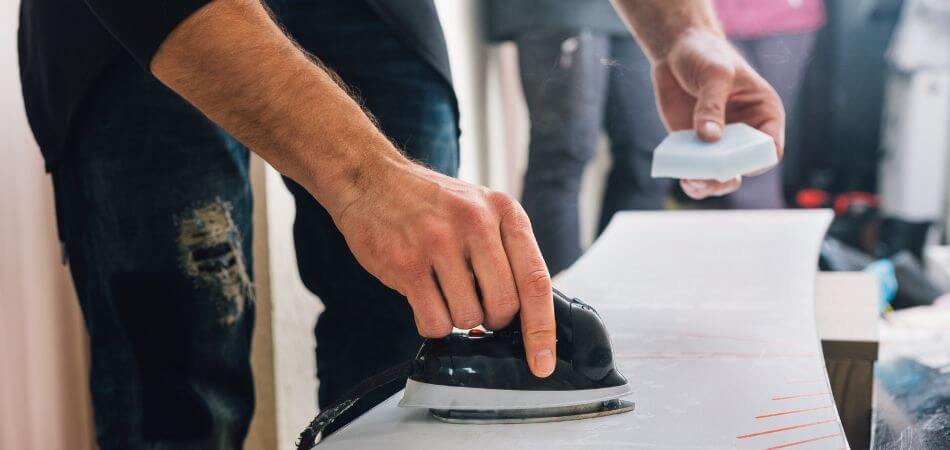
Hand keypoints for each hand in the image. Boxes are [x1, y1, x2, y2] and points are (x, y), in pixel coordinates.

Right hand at [329, 159, 556, 376]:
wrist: (372, 179)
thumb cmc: (430, 203)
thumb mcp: (480, 210)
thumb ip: (506, 252)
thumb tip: (527, 314)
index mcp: (504, 212)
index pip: (535, 280)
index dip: (542, 328)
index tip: (542, 361)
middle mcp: (476, 223)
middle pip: (503, 306)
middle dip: (491, 320)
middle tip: (474, 303)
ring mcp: (440, 242)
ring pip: (467, 318)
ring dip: (456, 317)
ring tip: (441, 289)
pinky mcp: (407, 263)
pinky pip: (433, 321)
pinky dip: (431, 323)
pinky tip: (423, 297)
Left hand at [652, 29, 784, 198]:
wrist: (677, 51)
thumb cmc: (706, 55)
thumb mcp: (714, 75)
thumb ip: (711, 106)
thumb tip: (710, 139)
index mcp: (764, 113)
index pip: (770, 148)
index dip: (756, 161)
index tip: (735, 161)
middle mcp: (745, 132)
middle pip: (744, 167)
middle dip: (727, 176)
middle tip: (707, 177)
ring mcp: (720, 141)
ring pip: (721, 175)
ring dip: (708, 184)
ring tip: (690, 182)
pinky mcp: (695, 144)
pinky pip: (697, 168)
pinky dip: (690, 177)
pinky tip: (680, 176)